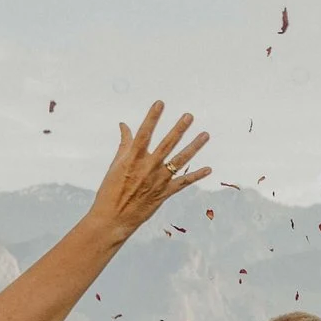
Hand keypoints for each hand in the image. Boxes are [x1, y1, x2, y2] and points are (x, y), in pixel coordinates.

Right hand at [91, 103, 211, 237]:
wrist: (113, 218)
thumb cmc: (111, 190)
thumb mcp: (115, 165)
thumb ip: (124, 144)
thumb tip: (124, 125)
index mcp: (133, 158)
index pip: (144, 133)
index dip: (152, 117)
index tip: (160, 103)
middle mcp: (148, 167)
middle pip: (167, 144)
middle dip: (179, 129)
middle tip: (189, 115)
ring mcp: (158, 181)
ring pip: (180, 160)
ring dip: (194, 147)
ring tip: (205, 134)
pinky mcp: (164, 194)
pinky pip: (183, 183)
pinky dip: (196, 176)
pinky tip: (209, 168)